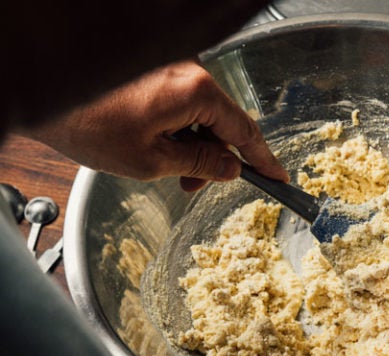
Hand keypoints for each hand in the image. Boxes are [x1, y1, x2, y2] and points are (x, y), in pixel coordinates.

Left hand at [24, 60, 286, 191]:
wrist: (42, 91)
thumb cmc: (88, 124)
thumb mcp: (152, 160)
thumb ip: (200, 165)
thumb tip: (230, 168)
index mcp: (196, 91)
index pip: (244, 130)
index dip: (263, 158)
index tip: (277, 177)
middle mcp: (189, 72)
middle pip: (222, 122)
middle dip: (214, 158)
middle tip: (194, 187)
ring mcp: (172, 67)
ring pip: (201, 114)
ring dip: (192, 145)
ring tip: (167, 170)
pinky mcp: (156, 70)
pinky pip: (183, 102)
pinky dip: (178, 127)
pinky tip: (157, 145)